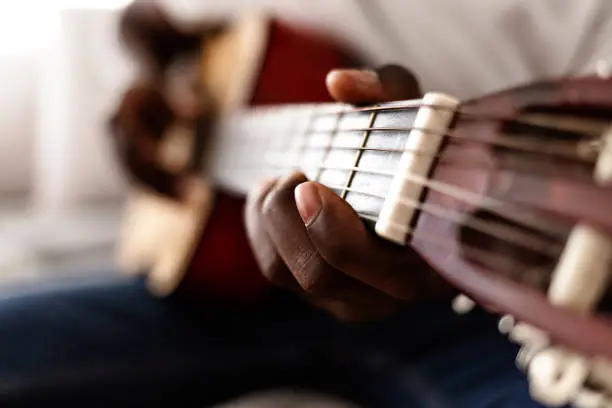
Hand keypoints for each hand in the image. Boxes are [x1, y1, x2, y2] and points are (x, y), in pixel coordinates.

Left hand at [245, 65, 454, 320]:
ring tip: (289, 179)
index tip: (310, 183)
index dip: (334, 234)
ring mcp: (356, 300)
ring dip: (271, 218)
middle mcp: (395, 292)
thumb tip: (340, 83)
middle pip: (320, 275)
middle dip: (288, 216)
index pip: (385, 274)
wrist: (417, 195)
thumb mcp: (414, 113)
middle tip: (298, 173)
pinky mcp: (324, 294)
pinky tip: (276, 197)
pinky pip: (274, 269)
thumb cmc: (417, 155)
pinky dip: (262, 227)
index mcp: (433, 257)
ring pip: (286, 274)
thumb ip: (387, 88)